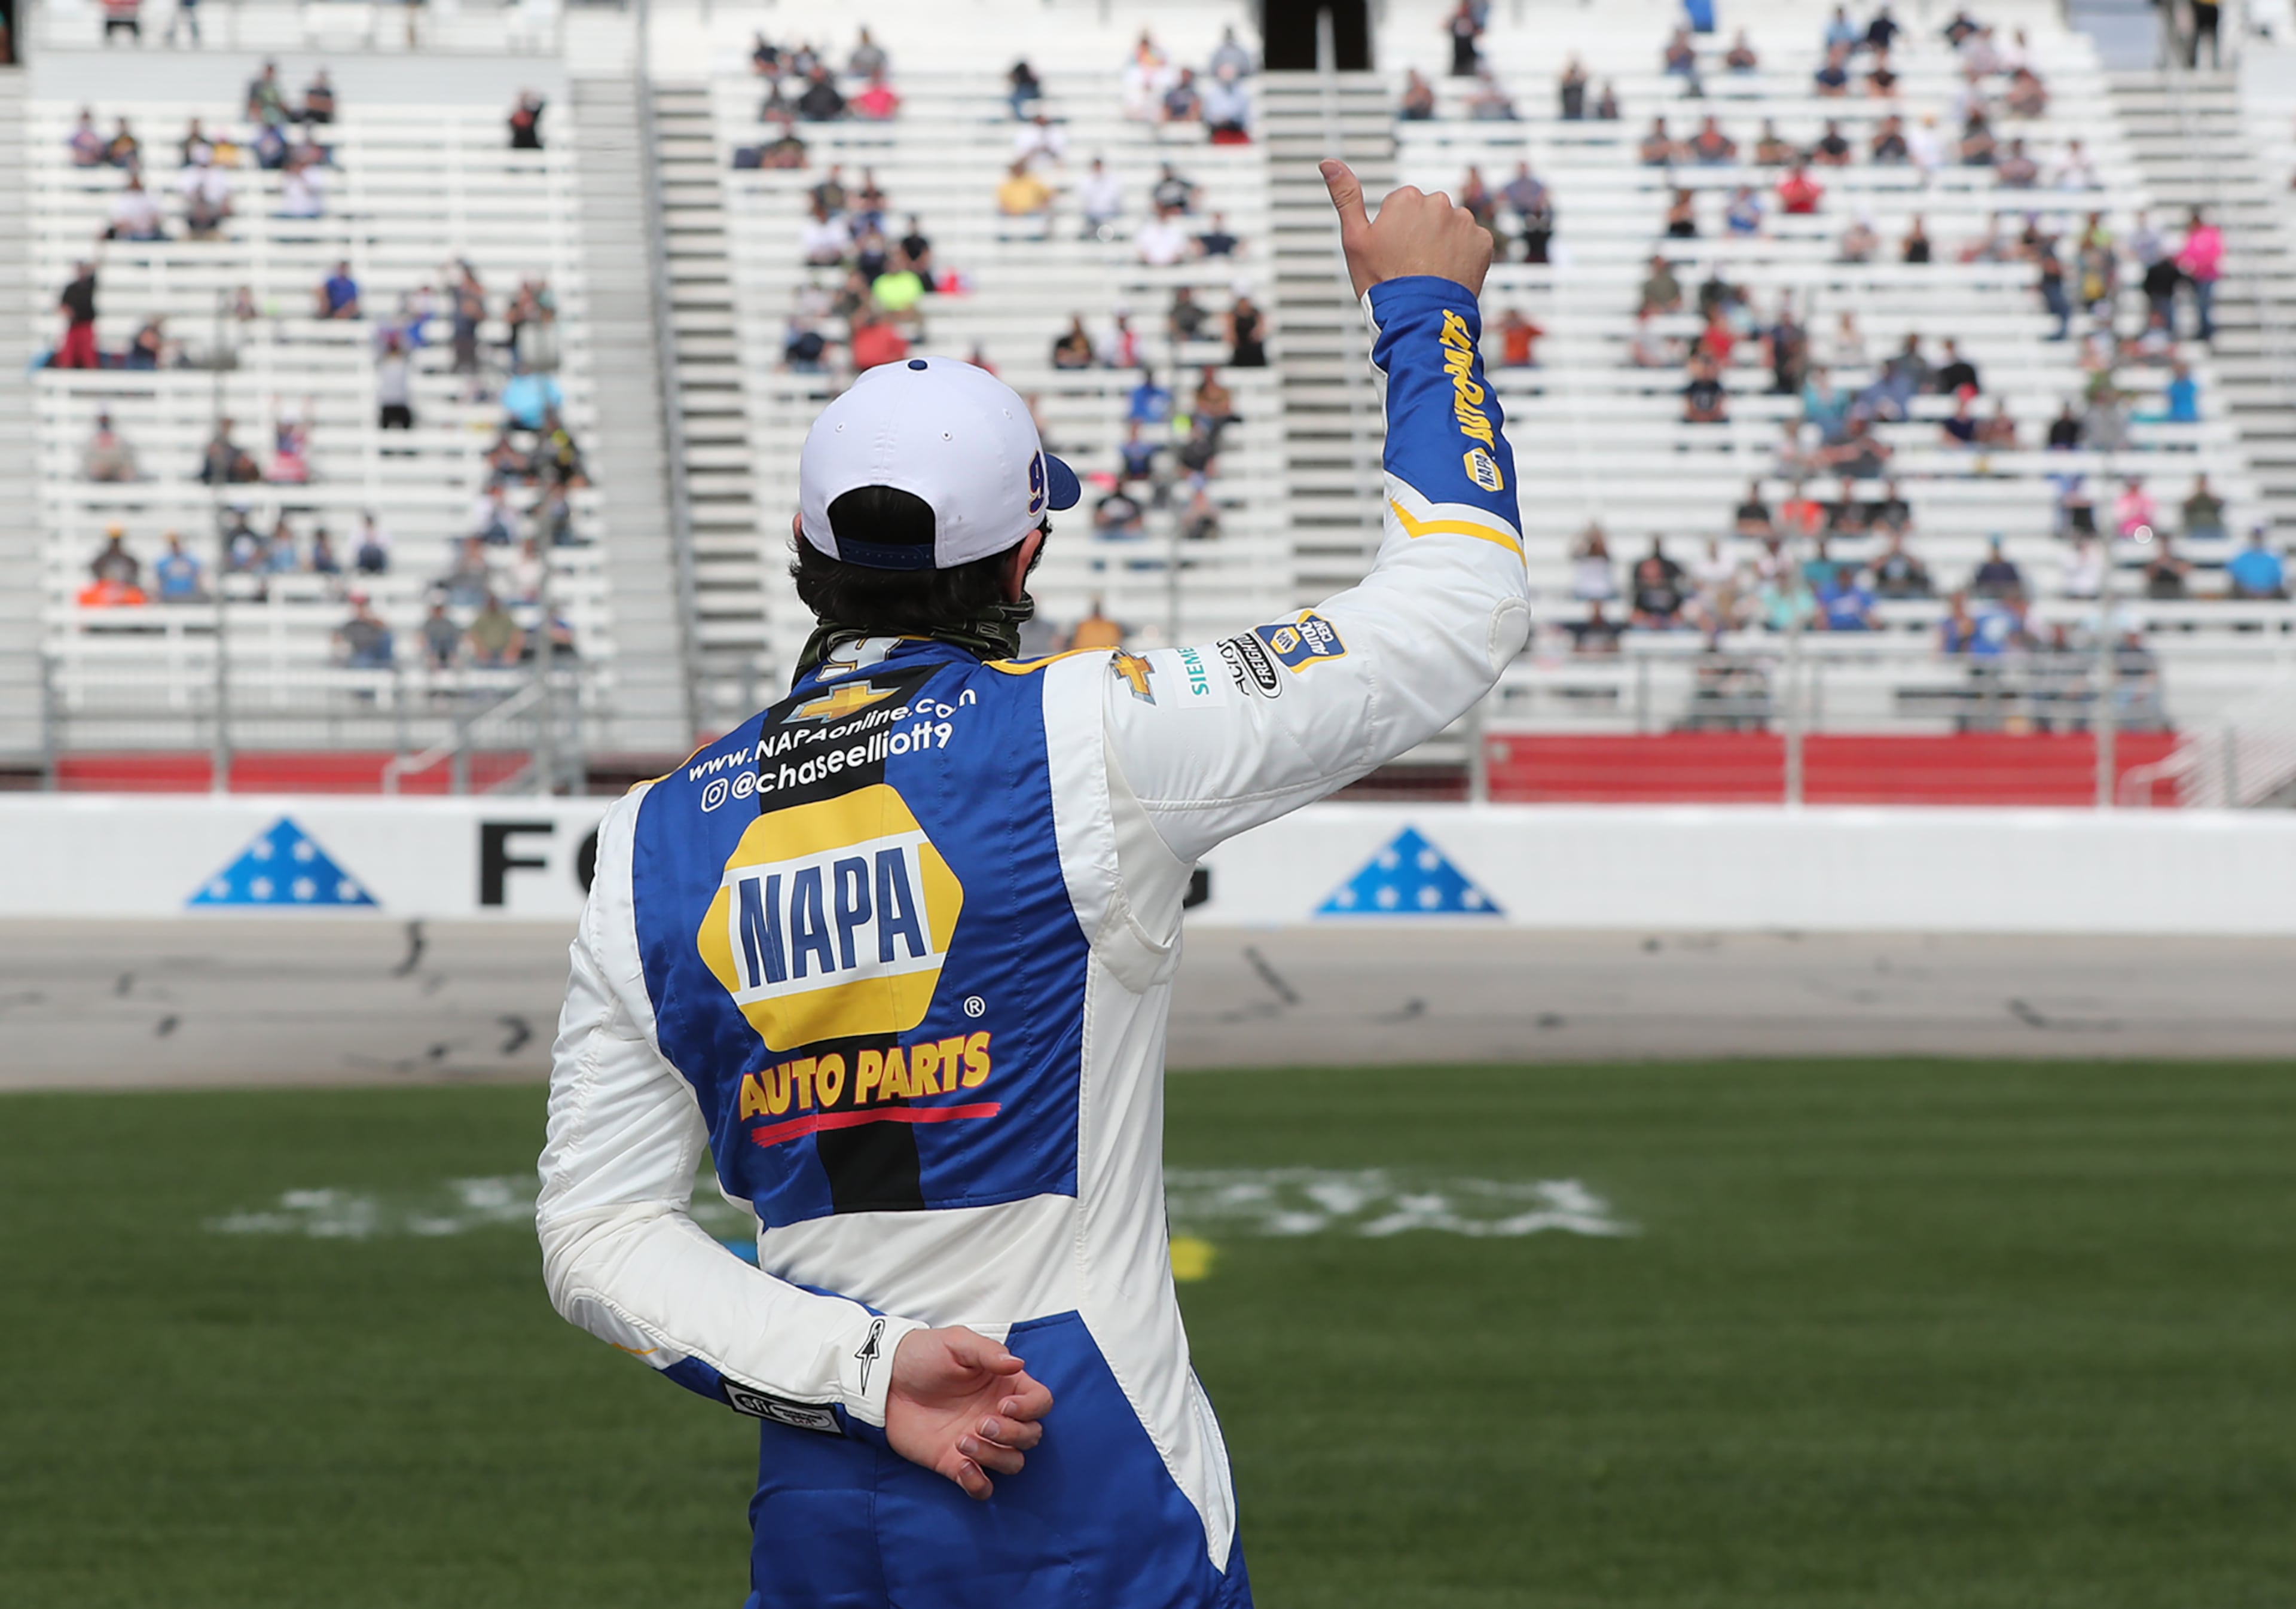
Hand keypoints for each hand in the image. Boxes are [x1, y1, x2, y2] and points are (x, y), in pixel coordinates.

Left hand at [883, 1326, 1053, 1500]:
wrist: (885, 1379)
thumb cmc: (924, 1355)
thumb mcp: (956, 1343)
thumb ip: (988, 1352)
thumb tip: (1017, 1364)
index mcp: (1005, 1386)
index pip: (1041, 1402)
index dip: (1031, 1408)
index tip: (1005, 1405)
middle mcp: (998, 1416)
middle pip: (1031, 1436)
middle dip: (1012, 1434)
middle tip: (982, 1423)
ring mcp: (979, 1441)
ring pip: (1012, 1462)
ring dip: (995, 1457)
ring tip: (963, 1441)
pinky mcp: (955, 1463)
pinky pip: (981, 1487)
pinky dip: (978, 1484)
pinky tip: (962, 1467)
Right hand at [1322, 158, 1493, 300]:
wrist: (1418, 317)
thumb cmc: (1382, 281)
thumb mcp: (1354, 239)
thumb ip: (1344, 196)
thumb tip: (1327, 162)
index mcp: (1407, 198)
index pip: (1401, 207)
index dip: (1393, 232)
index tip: (1391, 254)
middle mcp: (1439, 202)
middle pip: (1428, 214)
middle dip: (1420, 234)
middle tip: (1410, 265)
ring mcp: (1464, 222)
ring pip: (1450, 227)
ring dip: (1443, 244)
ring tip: (1430, 272)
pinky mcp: (1483, 242)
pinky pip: (1471, 243)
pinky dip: (1463, 256)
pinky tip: (1448, 274)